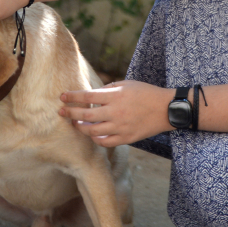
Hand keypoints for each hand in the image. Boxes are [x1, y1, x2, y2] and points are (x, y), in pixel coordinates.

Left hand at [58, 81, 172, 146]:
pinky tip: (92, 134)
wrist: (166, 109)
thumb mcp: (127, 84)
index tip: (62, 97)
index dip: (72, 97)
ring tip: (75, 124)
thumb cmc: (146, 93)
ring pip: (92, 131)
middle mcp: (116, 112)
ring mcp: (121, 127)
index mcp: (116, 95)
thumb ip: (109, 89)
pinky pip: (105, 142)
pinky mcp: (126, 138)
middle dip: (70, 113)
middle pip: (86, 115)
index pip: (87, 96)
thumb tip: (92, 95)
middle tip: (61, 112)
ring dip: (80, 127)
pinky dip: (95, 139)